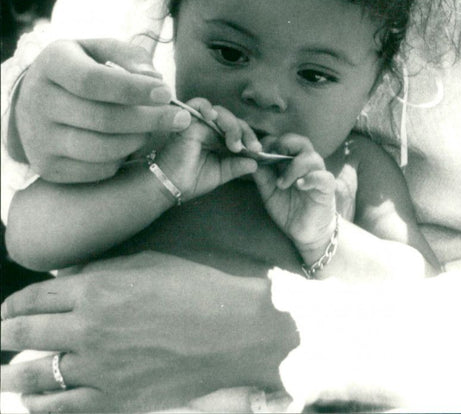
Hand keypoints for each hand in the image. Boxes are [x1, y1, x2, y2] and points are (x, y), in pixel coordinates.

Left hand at [0, 253, 298, 412]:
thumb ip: (102, 270)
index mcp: (97, 286)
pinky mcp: (115, 399)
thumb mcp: (147, 261)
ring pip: (35, 374)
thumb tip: (69, 279)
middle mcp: (89, 327)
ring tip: (4, 374)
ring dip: (12, 374)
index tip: (4, 310)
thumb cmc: (197, 285)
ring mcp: (99, 367)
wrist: (236, 329)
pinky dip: (42, 404)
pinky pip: (63, 407)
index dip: (12, 305)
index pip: (34, 297)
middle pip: (25, 333)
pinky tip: (34, 400)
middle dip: (4, 334)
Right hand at [11, 40, 190, 182]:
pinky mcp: (46, 167)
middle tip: (180, 118)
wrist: (33, 99)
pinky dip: (120, 159)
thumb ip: (129, 57)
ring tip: (154, 129)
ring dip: (138, 140)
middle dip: (149, 120)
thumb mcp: (100, 49)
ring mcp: (39, 138)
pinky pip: (94, 170)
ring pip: (100, 149)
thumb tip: (155, 80)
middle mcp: (38, 101)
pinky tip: (129, 143)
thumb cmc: (81, 68)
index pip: (92, 81)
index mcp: (52, 63)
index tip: (167, 93)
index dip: (133, 89)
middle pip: (101, 118)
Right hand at [155, 99, 258, 200]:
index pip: (238, 130)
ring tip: (235, 144)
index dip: (250, 137)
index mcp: (218, 138)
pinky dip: (207, 107)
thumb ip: (237, 166)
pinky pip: (197, 104)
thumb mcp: (221, 173)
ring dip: (232, 126)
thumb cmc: (191, 180)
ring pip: (220, 112)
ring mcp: (198, 122)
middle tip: (252, 148)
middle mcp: (209, 127)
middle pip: (232, 119)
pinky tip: (214, 117)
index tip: (258, 151)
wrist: (169, 187)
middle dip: (245, 132)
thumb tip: (256, 162)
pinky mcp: (186, 120)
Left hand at [252, 134, 336, 259]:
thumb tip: (250, 159)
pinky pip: (322, 177)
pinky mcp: (327, 188)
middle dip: (285, 144)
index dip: (270, 142)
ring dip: (294, 166)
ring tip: (282, 183)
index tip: (256, 152)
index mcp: (292, 161)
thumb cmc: (288, 208)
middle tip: (271, 156)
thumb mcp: (269, 192)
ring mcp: (318, 174)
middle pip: (301, 142)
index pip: (284, 141)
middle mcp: (307, 164)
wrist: (306, 232)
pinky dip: (310, 178)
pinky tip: (299, 185)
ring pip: (311, 157)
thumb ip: (262, 175)